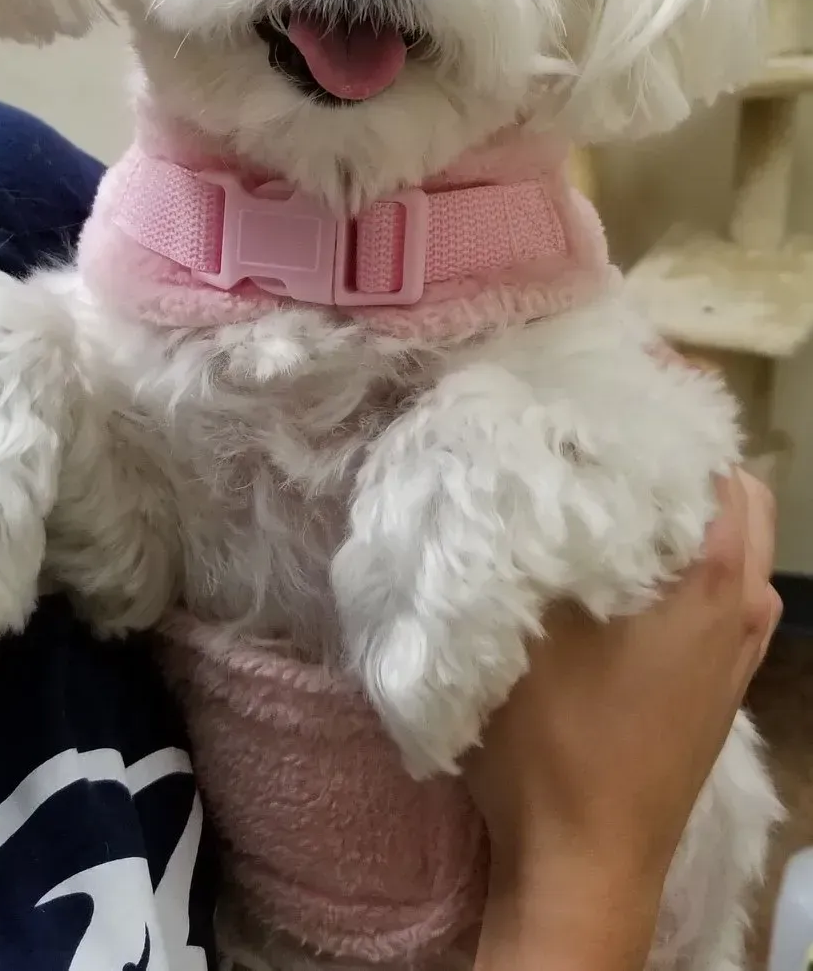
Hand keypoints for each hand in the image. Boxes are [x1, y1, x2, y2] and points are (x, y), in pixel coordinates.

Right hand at [466, 468, 779, 970]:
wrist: (586, 865)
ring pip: (734, 550)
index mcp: (713, 575)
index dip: (661, 424)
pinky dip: (688, 565)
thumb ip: (534, 534)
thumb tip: (521, 454)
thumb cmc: (555, 740)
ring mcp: (739, 652)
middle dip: (679, 462)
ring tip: (609, 500)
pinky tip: (624, 575)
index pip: (713, 462)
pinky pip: (723, 594)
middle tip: (603, 444)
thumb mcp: (526, 622)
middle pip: (737, 499)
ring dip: (685, 517)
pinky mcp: (722, 687)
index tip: (603, 401)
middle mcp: (745, 604)